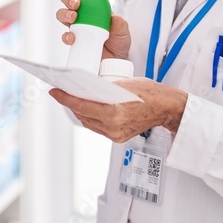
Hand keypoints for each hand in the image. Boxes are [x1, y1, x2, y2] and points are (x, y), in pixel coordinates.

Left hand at [49, 78, 187, 142]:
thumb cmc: (149, 92)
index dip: (64, 98)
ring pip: (88, 123)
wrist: (167, 108)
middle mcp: (112, 126)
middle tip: (62, 92)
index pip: (81, 105)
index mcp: (113, 112)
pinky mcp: (118, 138)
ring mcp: (115, 134)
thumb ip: (103, 88)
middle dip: (70, 103)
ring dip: (79, 111)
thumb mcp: (123, 84)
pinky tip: (88, 108)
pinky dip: (91, 117)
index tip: (54, 91)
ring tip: (72, 99)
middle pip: (82, 115)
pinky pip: (97, 127)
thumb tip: (85, 87)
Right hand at [56, 0, 131, 58]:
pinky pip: (65, 35)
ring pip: (62, 13)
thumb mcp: (124, 32)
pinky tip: (72, 38)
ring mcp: (76, 25)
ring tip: (73, 17)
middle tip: (76, 4)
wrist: (115, 60)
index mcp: (95, 4)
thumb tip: (115, 19)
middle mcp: (83, 12)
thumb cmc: (118, 42)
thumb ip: (121, 25)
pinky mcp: (73, 39)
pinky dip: (66, 36)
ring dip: (64, 13)